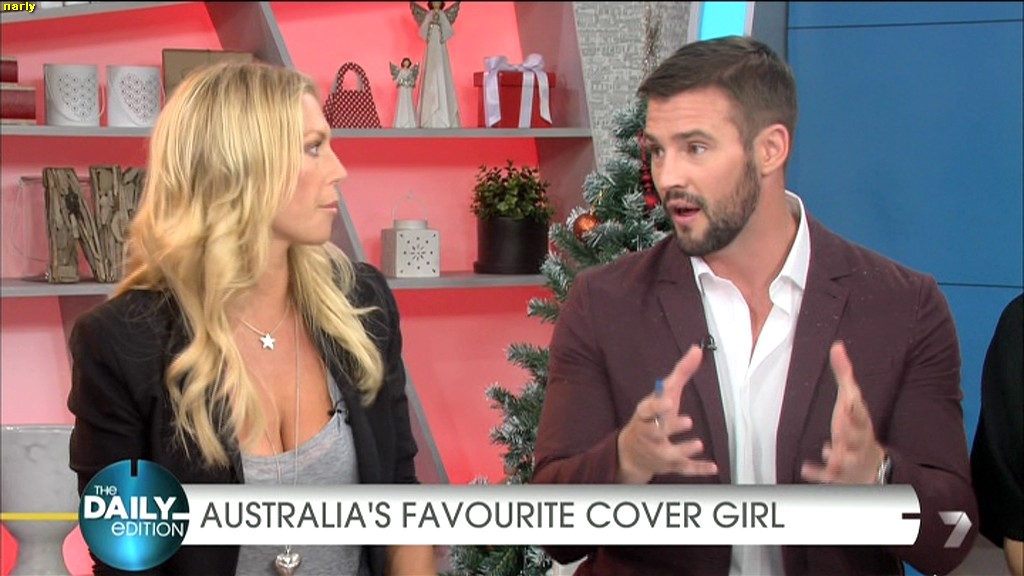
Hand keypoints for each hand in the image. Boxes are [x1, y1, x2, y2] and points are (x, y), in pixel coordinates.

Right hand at [617, 344, 717, 483]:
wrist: (632, 453)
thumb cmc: (653, 417)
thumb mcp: (665, 394)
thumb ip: (681, 372)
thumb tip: (697, 349)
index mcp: (646, 415)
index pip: (647, 410)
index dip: (656, 405)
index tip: (667, 400)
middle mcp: (650, 434)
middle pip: (657, 431)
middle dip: (670, 426)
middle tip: (688, 420)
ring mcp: (659, 452)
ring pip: (670, 453)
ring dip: (683, 449)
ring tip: (698, 443)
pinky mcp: (670, 465)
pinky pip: (683, 469)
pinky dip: (697, 470)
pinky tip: (713, 467)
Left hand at [801, 341, 886, 484]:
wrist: (871, 467)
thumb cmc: (856, 428)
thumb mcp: (851, 400)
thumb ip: (844, 374)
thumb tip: (837, 346)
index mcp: (861, 423)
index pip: (862, 415)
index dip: (856, 408)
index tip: (850, 400)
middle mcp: (858, 442)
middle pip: (857, 438)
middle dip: (850, 433)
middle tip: (840, 429)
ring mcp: (851, 461)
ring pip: (848, 461)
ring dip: (839, 457)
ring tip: (830, 451)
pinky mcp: (840, 477)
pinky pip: (829, 478)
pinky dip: (819, 474)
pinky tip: (805, 468)